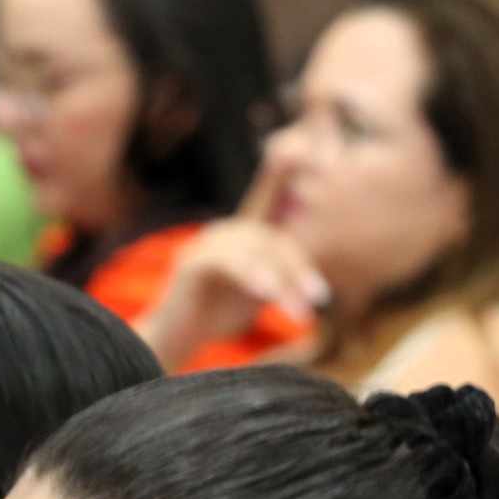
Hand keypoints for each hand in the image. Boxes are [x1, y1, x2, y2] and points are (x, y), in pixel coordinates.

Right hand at [143, 167, 328, 371]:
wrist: (175, 340)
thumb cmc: (218, 313)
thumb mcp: (260, 290)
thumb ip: (283, 276)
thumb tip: (318, 286)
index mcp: (245, 230)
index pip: (273, 191)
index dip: (292, 166)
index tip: (322, 159)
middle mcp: (227, 229)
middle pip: (274, 239)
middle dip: (297, 270)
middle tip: (317, 299)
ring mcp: (208, 243)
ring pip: (258, 252)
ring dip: (283, 283)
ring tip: (300, 314)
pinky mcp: (194, 263)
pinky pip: (232, 264)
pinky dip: (254, 278)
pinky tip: (269, 295)